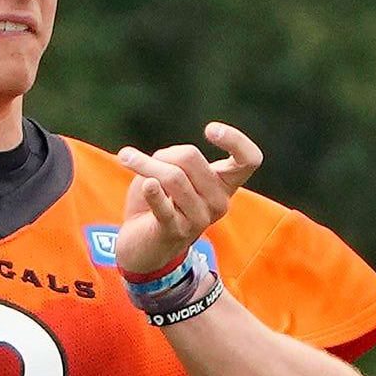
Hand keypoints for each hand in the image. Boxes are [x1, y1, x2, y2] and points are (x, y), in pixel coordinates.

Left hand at [111, 122, 259, 279]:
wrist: (143, 246)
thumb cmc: (160, 201)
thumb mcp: (168, 170)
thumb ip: (172, 158)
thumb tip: (164, 160)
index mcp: (224, 185)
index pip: (249, 160)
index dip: (236, 141)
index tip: (209, 129)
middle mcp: (219, 203)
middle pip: (191, 158)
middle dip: (162, 153)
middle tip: (140, 158)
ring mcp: (199, 219)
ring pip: (173, 177)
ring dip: (144, 165)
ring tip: (127, 160)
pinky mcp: (176, 232)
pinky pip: (165, 206)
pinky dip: (155, 194)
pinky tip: (148, 186)